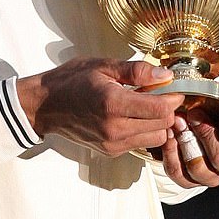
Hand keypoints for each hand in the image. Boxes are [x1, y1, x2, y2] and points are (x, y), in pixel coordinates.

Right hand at [17, 57, 184, 156]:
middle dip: (167, 109)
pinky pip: (141, 144)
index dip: (173, 97)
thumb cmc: (72, 80)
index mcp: (113, 104)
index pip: (160, 109)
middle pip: (162, 125)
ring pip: (156, 139)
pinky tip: (134, 115)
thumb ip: (136, 72)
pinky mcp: (111, 151)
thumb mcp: (103, 66)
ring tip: (146, 105)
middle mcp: (114, 129)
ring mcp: (113, 144)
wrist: (45, 104)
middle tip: (160, 94)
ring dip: (158, 123)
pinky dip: (145, 131)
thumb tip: (165, 76)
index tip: (173, 87)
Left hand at [160, 106, 218, 188]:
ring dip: (186, 143)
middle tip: (194, 114)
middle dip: (206, 134)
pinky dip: (171, 154)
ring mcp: (209, 177)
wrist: (190, 125)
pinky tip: (168, 135)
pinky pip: (179, 174)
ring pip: (199, 169)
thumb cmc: (211, 114)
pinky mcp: (188, 180)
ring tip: (178, 122)